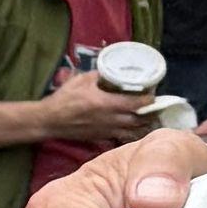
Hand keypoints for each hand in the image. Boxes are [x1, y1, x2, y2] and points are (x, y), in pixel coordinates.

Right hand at [38, 71, 152, 143]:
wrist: (49, 121)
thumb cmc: (64, 99)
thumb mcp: (81, 80)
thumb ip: (100, 74)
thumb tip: (114, 69)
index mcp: (106, 104)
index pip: (135, 103)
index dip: (149, 99)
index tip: (154, 94)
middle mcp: (110, 119)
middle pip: (139, 120)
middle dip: (151, 114)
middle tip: (158, 106)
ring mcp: (106, 131)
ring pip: (133, 131)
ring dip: (145, 125)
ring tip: (152, 118)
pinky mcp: (102, 138)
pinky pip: (122, 138)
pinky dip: (132, 134)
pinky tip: (137, 129)